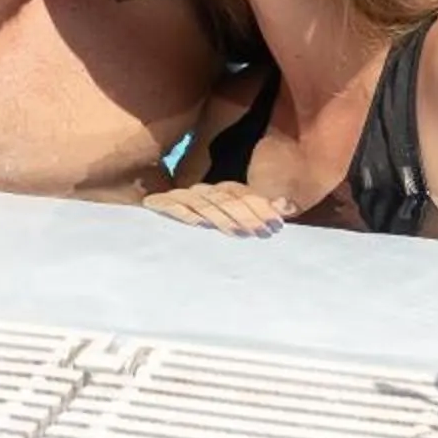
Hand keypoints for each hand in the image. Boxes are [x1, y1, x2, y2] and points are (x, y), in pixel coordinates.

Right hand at [147, 183, 294, 237]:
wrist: (150, 240)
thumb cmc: (196, 245)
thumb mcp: (228, 229)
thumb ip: (253, 217)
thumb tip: (287, 206)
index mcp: (216, 194)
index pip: (238, 193)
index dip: (259, 206)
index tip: (277, 224)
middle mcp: (199, 192)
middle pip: (225, 196)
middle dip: (247, 214)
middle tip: (265, 232)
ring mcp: (178, 198)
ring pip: (204, 201)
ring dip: (223, 217)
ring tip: (240, 234)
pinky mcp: (157, 206)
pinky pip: (173, 207)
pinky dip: (186, 214)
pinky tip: (200, 226)